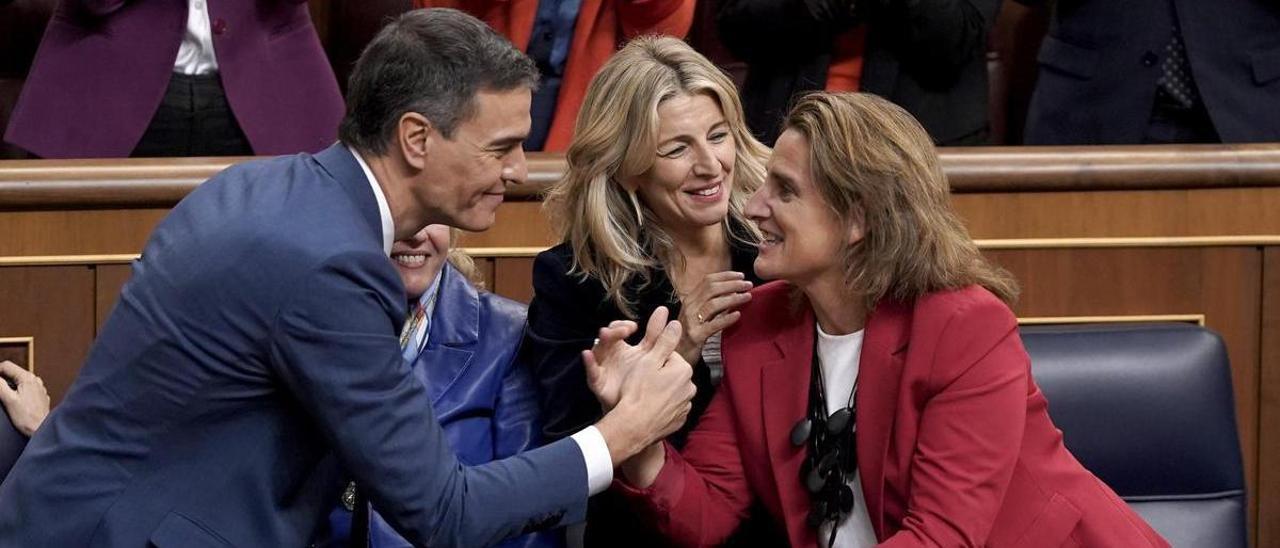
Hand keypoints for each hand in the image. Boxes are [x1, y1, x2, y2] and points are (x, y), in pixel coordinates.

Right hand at [0, 361, 49, 436]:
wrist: (41, 429)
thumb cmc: (27, 417)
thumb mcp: (9, 400)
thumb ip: (0, 386)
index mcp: (28, 378)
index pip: (7, 366)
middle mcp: (36, 380)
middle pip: (14, 372)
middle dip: (1, 376)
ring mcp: (39, 388)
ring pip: (20, 380)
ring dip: (9, 382)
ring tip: (1, 391)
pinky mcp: (40, 395)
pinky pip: (26, 387)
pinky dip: (17, 389)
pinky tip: (13, 397)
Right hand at [588, 308, 696, 464]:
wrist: (634, 426)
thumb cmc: (638, 391)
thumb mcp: (649, 360)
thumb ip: (664, 340)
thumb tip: (676, 323)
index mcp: (684, 369)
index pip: (669, 356)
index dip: (653, 359)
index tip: (642, 367)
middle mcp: (690, 387)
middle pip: (672, 374)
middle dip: (659, 375)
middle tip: (640, 381)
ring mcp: (686, 405)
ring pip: (672, 391)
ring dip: (661, 391)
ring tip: (643, 396)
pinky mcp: (680, 421)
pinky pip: (671, 408)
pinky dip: (662, 407)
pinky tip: (649, 408)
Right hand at [676, 272, 752, 363]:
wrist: (675, 355)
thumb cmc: (689, 334)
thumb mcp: (697, 314)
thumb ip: (710, 302)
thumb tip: (733, 291)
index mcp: (690, 299)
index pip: (707, 280)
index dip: (726, 276)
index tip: (741, 275)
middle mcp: (689, 307)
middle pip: (712, 289)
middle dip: (732, 284)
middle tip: (748, 285)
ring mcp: (691, 321)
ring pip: (713, 304)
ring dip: (733, 298)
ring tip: (747, 297)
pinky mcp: (696, 336)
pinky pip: (713, 325)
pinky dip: (727, 318)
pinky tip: (738, 315)